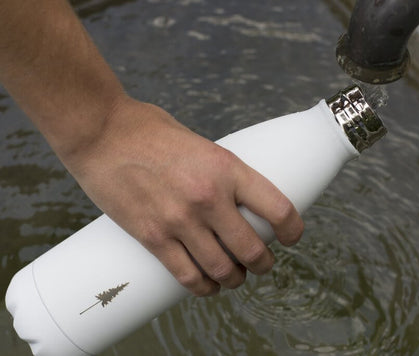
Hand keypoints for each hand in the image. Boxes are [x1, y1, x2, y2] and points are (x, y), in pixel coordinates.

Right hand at [65, 96, 303, 295]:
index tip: (292, 237)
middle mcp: (209, 198)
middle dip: (264, 264)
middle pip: (253, 250)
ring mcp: (180, 221)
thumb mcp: (200, 142)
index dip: (293, 230)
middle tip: (262, 264)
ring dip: (235, 280)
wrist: (101, 131)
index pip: (278, 209)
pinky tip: (208, 287)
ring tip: (235, 277)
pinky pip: (187, 275)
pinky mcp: (152, 236)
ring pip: (223, 269)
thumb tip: (234, 196)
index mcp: (227, 168)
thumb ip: (219, 171)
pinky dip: (202, 288)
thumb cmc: (150, 130)